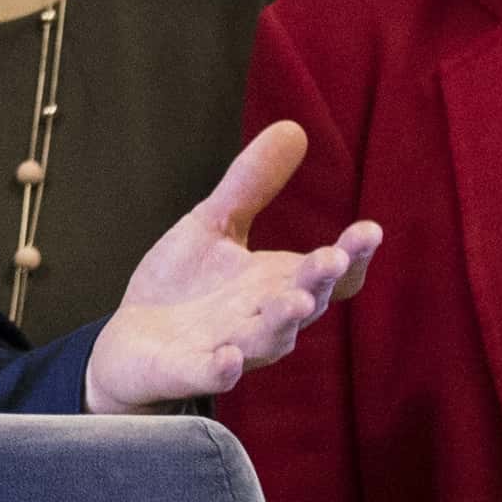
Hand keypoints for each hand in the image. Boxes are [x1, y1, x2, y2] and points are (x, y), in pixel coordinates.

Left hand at [81, 123, 379, 412]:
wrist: (131, 342)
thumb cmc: (186, 286)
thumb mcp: (215, 224)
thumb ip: (252, 184)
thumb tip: (294, 126)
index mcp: (277, 284)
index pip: (330, 275)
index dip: (353, 256)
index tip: (369, 230)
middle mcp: (264, 319)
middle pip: (305, 304)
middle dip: (319, 282)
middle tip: (333, 259)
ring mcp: (231, 349)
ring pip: (268, 341)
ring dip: (282, 322)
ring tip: (293, 301)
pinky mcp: (190, 370)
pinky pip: (213, 375)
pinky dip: (223, 369)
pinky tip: (230, 358)